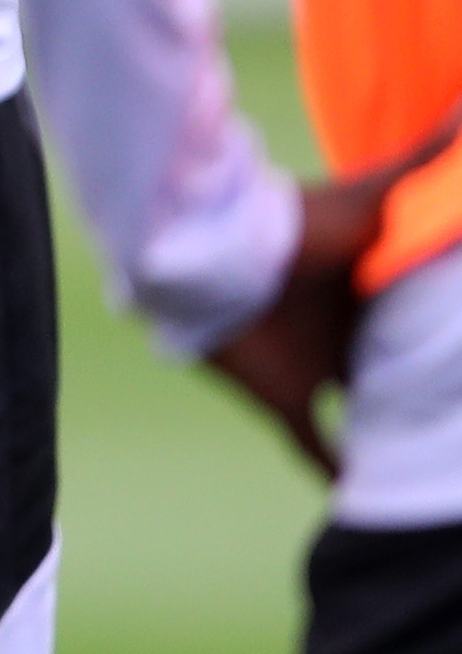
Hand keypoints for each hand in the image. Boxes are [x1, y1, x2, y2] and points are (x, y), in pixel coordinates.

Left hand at [205, 158, 408, 479]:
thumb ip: (424, 155)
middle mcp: (346, 340)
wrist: (216, 257)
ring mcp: (315, 372)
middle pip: (394, 375)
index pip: (420, 332)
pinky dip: (335, 472)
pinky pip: (314, 448)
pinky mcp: (284, 399)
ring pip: (363, 416)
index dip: (448, 348)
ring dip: (389, 437)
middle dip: (426, 395)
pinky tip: (357, 498)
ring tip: (435, 471)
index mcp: (372, 301)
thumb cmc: (298, 226)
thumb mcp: (374, 194)